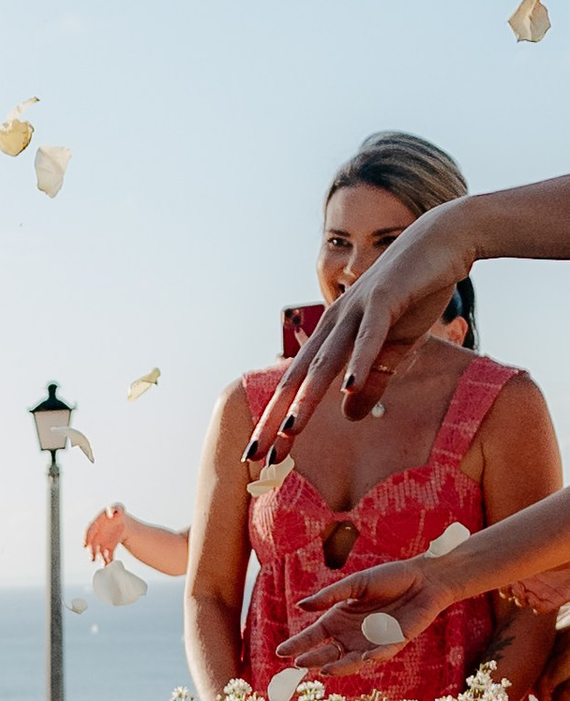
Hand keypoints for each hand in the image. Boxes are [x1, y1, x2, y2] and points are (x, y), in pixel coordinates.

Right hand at [83, 504, 131, 566]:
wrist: (123, 522)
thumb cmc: (117, 513)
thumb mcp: (117, 508)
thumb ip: (114, 509)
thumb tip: (112, 513)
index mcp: (95, 525)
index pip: (89, 532)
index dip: (86, 538)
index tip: (85, 544)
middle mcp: (96, 536)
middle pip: (92, 545)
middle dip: (91, 552)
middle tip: (92, 558)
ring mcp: (102, 543)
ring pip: (99, 552)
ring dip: (100, 558)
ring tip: (104, 563)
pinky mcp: (109, 549)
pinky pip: (108, 556)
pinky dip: (108, 560)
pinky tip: (110, 563)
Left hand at [250, 214, 472, 452]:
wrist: (442, 243)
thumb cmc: (414, 296)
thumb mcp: (393, 349)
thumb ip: (372, 382)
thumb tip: (350, 415)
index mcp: (332, 338)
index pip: (298, 386)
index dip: (279, 421)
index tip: (263, 457)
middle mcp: (334, 325)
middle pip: (299, 379)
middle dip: (278, 419)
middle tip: (258, 455)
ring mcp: (355, 310)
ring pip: (326, 361)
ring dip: (307, 397)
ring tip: (289, 430)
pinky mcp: (384, 300)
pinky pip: (369, 336)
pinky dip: (359, 362)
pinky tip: (348, 387)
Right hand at [276, 554, 457, 670]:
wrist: (424, 579)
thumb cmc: (388, 578)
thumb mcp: (356, 584)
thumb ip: (330, 596)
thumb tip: (301, 606)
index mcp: (338, 619)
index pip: (313, 636)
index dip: (298, 644)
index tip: (281, 652)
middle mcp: (351, 635)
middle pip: (327, 653)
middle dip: (313, 659)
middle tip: (299, 664)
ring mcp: (371, 642)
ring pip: (350, 661)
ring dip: (339, 667)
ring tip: (325, 670)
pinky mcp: (395, 642)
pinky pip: (382, 653)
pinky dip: (374, 657)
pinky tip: (363, 658)